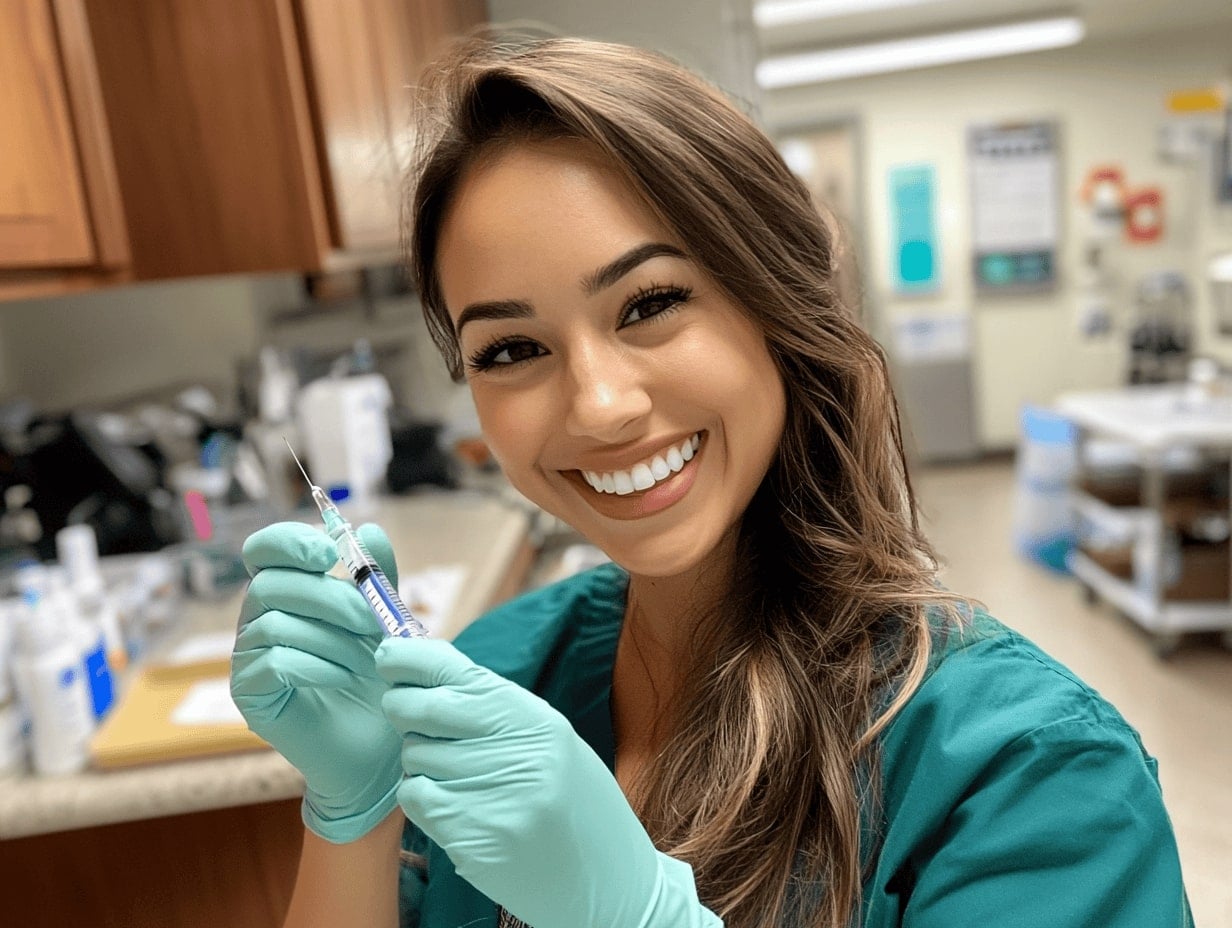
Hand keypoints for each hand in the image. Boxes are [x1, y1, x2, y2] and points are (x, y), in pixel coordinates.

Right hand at [231, 521, 402, 843]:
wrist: (378, 746)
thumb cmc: (377, 679)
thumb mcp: (384, 619)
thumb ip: (376, 577)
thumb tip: (370, 529)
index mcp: (287, 593)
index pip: (264, 550)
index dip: (288, 541)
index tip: (327, 551)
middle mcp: (258, 619)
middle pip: (271, 584)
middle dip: (329, 598)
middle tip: (371, 622)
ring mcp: (247, 658)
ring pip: (275, 623)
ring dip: (330, 638)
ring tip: (363, 661)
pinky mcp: (250, 695)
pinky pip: (272, 663)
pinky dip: (315, 665)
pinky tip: (342, 678)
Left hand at [376, 638, 720, 927]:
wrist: (610, 882)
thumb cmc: (577, 807)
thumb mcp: (552, 743)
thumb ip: (498, 710)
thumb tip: (431, 675)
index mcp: (538, 721)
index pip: (460, 673)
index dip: (414, 659)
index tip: (387, 654)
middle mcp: (518, 753)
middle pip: (426, 711)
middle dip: (404, 708)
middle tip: (406, 713)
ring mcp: (493, 798)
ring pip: (415, 756)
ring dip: (420, 761)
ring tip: (457, 776)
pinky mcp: (472, 838)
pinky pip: (415, 798)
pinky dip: (421, 797)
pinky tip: (451, 805)